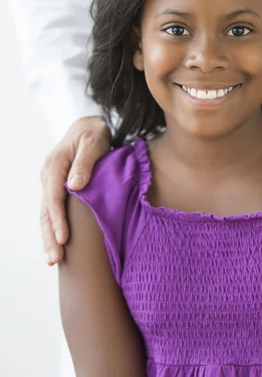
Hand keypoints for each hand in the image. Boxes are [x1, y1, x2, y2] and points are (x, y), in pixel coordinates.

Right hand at [40, 116, 110, 264]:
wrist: (88, 124)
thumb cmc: (93, 132)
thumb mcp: (93, 142)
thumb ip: (84, 163)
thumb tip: (74, 186)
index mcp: (54, 165)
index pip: (54, 197)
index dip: (57, 219)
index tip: (63, 239)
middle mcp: (47, 175)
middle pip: (46, 210)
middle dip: (50, 236)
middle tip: (55, 259)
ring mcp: (49, 182)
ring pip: (45, 214)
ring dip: (48, 237)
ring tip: (53, 260)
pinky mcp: (55, 187)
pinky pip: (51, 210)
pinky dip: (51, 228)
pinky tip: (55, 244)